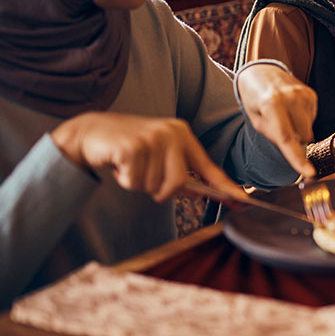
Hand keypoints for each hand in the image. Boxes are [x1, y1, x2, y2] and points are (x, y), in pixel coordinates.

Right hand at [51, 113, 245, 201]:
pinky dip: (125, 180)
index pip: (209, 168)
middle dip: (159, 190)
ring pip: (154, 187)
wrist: (90, 132)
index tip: (244, 203)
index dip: (227, 188)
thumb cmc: (129, 147)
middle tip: (143, 174)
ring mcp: (152, 139)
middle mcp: (171, 133)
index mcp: (182, 134)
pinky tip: (119, 164)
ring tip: (130, 165)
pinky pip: (135, 183)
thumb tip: (200, 193)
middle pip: (178, 184)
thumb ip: (179, 173)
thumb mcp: (158, 155)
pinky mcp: (132, 147)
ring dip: (139, 184)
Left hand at [236, 63, 317, 177]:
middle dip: (294, 139)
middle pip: (302, 136)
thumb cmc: (255, 101)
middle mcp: (291, 98)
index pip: (286, 138)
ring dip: (298, 129)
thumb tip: (298, 150)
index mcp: (272, 105)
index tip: (310, 173)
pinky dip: (303, 119)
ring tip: (284, 115)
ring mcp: (304, 94)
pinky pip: (312, 119)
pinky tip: (292, 109)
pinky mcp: (312, 94)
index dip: (298, 158)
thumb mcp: (256, 120)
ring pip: (308, 130)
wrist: (262, 73)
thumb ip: (275, 136)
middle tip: (279, 126)